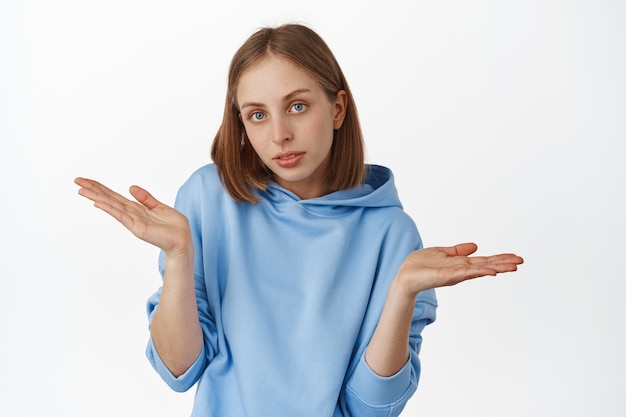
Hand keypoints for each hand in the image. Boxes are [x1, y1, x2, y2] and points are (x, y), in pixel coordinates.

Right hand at [74, 177, 191, 256]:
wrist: (183, 240)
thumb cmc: (174, 226)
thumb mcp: (159, 207)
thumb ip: (145, 198)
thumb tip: (130, 187)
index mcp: (136, 209)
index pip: (114, 196)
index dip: (100, 188)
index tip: (86, 180)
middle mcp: (131, 214)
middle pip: (109, 199)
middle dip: (93, 190)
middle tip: (76, 181)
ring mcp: (133, 221)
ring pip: (111, 206)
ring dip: (96, 197)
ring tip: (81, 190)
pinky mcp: (138, 228)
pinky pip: (121, 216)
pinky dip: (110, 209)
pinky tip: (98, 203)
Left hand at [395, 243, 522, 295]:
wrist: (405, 275)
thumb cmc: (420, 265)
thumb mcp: (441, 252)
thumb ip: (458, 250)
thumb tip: (475, 246)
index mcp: (461, 263)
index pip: (484, 261)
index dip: (499, 258)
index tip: (515, 257)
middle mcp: (461, 270)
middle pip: (487, 265)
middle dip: (504, 263)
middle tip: (521, 261)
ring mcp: (456, 274)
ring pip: (480, 269)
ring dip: (497, 267)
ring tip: (513, 266)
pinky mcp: (447, 276)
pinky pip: (466, 273)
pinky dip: (479, 272)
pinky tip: (491, 271)